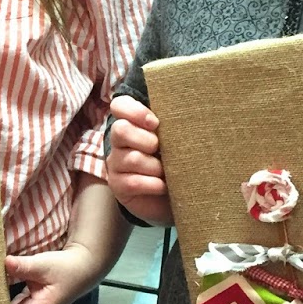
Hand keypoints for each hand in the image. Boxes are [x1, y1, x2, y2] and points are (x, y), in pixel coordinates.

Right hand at [106, 95, 172, 226]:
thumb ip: (171, 125)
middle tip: (160, 149)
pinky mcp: (118, 186)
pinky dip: (154, 184)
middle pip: (121, 130)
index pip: (119, 106)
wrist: (171, 197)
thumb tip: (186, 113)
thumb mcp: (173, 139)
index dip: (135, 111)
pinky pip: (134, 182)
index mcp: (131, 123)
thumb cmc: (173, 161)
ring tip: (166, 172)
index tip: (155, 122)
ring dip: (155, 167)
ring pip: (132, 158)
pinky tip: (163, 186)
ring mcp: (116, 164)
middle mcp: (118, 142)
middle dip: (145, 139)